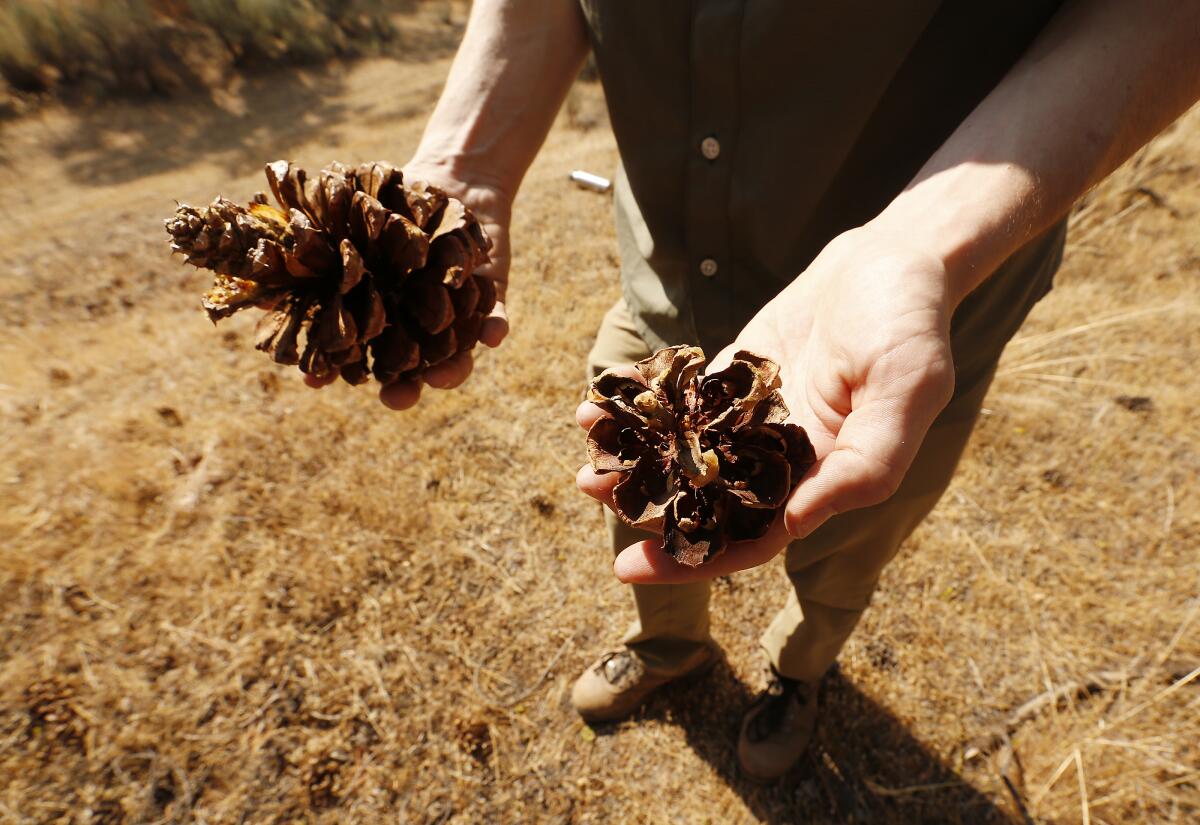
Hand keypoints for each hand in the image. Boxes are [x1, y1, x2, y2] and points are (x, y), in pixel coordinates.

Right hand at [305, 162, 512, 410]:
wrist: (450, 180)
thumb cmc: (393, 205)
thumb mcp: (354, 223)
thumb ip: (319, 249)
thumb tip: (262, 268)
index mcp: (380, 315)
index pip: (355, 351)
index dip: (335, 369)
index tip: (314, 381)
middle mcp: (418, 326)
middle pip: (409, 370)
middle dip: (403, 389)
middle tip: (394, 398)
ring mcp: (456, 316)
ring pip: (456, 355)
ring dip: (451, 370)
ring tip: (443, 376)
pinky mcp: (490, 298)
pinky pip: (495, 319)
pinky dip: (495, 328)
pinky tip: (494, 335)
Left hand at [577, 225, 956, 582]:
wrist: (893, 259)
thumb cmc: (910, 327)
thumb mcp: (906, 394)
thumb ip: (862, 466)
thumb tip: (795, 524)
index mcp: (820, 481)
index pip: (751, 539)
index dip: (694, 560)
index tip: (632, 568)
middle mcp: (781, 458)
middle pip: (706, 501)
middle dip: (648, 506)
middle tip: (592, 493)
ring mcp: (752, 417)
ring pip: (686, 452)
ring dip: (636, 457)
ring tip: (586, 453)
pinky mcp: (733, 377)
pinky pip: (682, 401)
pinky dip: (643, 405)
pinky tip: (600, 402)